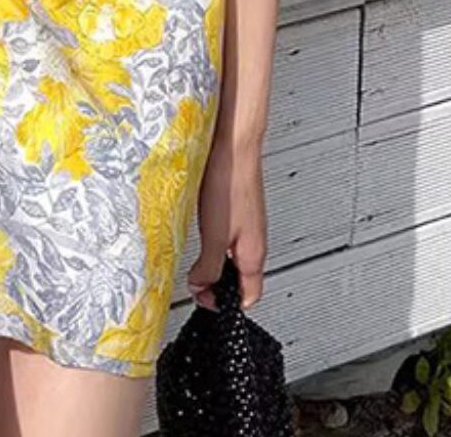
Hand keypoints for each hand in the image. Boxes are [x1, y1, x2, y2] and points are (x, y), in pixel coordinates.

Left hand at [185, 137, 266, 310]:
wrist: (233, 145)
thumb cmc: (229, 183)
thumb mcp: (214, 236)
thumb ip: (209, 266)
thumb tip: (201, 287)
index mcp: (255, 254)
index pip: (250, 296)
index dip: (227, 304)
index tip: (205, 300)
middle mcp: (255, 241)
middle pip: (241, 278)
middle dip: (218, 284)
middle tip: (196, 281)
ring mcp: (249, 223)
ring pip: (233, 256)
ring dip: (214, 262)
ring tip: (195, 258)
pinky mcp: (239, 208)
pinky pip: (228, 235)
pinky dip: (214, 241)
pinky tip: (200, 230)